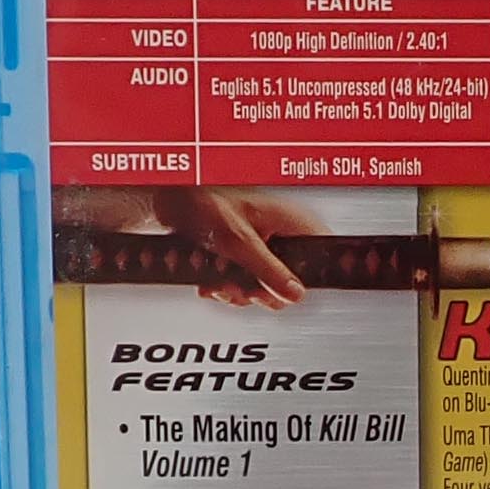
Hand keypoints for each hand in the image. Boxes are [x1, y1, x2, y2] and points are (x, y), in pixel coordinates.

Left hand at [153, 189, 332, 308]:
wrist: (168, 195)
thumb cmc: (204, 198)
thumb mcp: (240, 241)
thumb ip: (269, 270)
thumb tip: (295, 293)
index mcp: (291, 221)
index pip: (321, 256)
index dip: (308, 279)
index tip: (286, 291)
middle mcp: (280, 233)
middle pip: (291, 281)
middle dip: (262, 291)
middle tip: (245, 288)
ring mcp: (261, 245)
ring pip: (265, 286)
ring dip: (238, 291)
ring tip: (220, 283)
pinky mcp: (240, 254)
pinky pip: (244, 281)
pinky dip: (226, 286)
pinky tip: (212, 282)